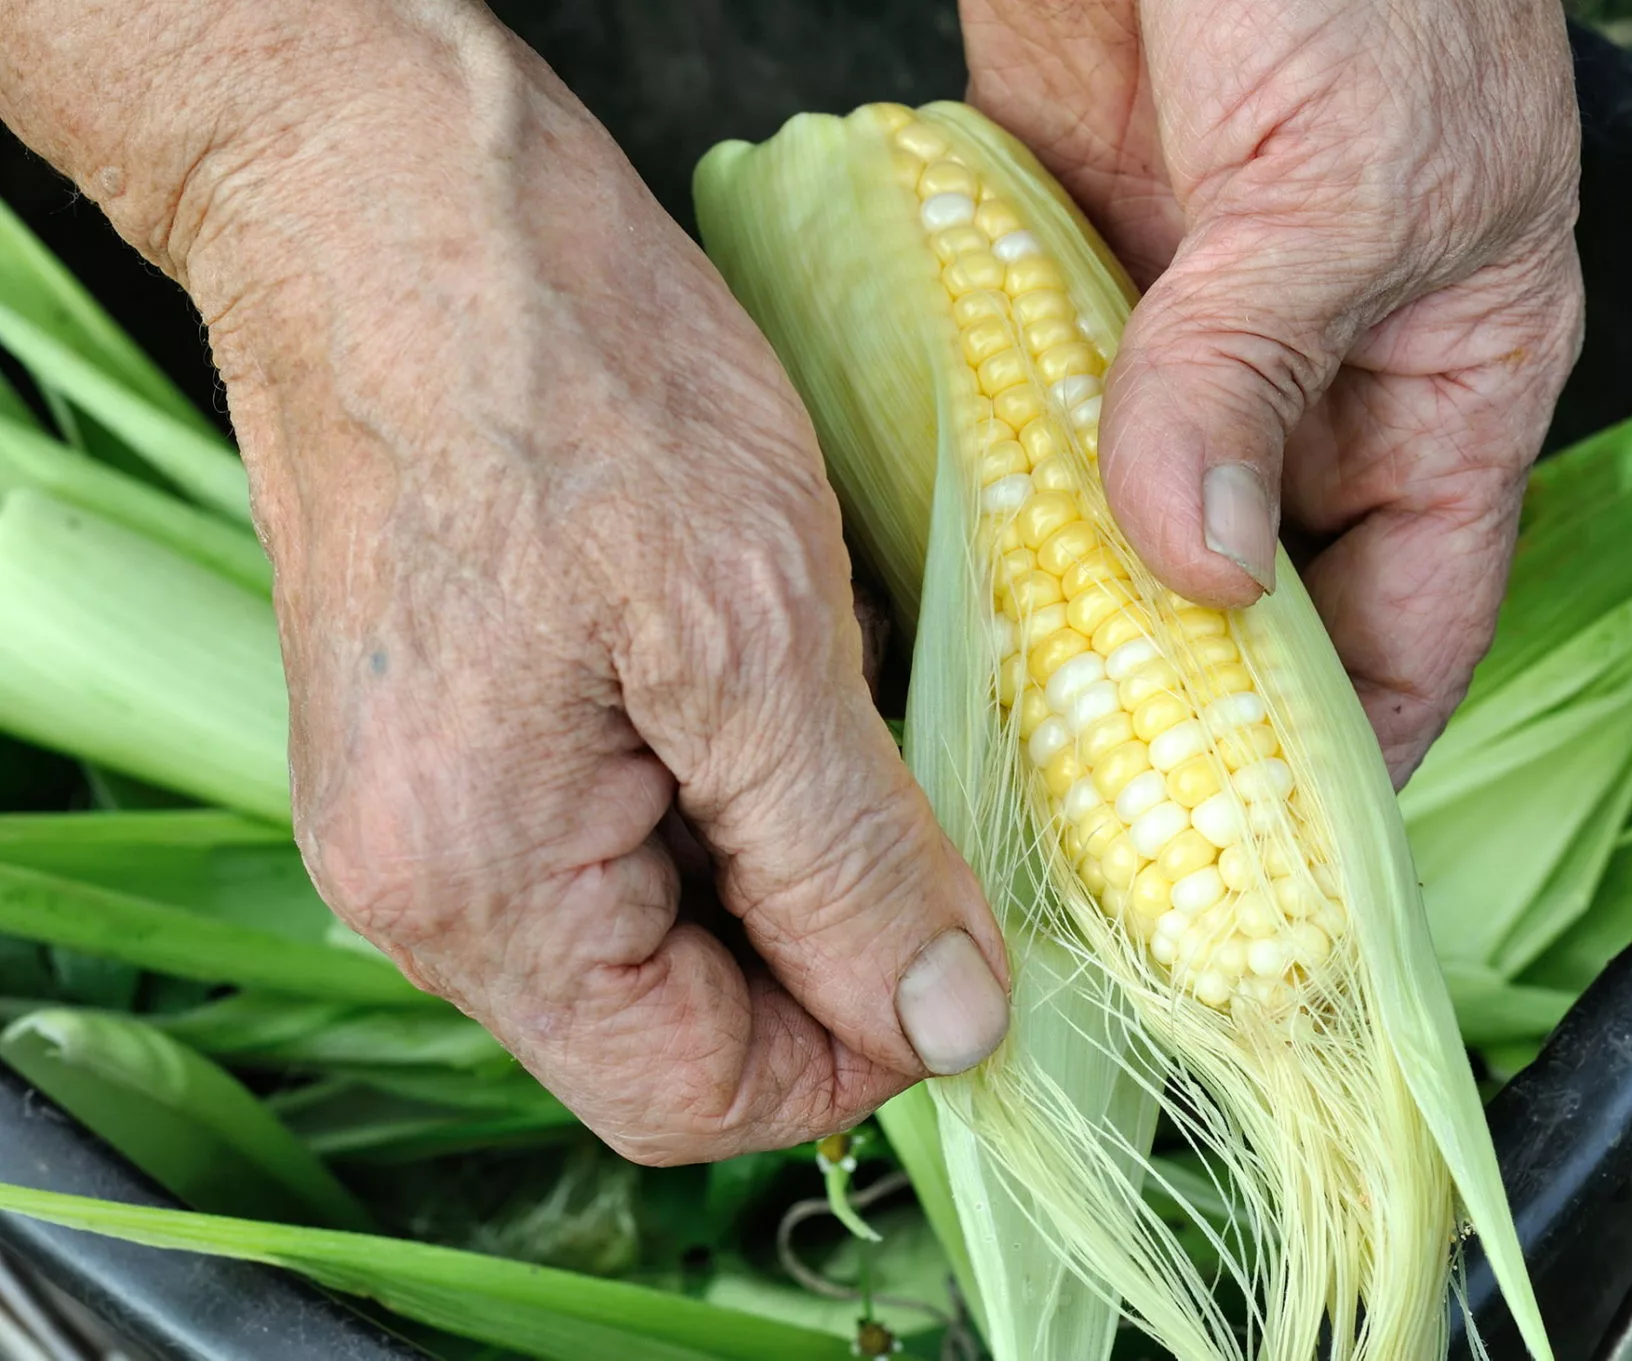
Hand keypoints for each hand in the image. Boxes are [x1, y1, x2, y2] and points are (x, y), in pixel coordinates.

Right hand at [0, 2, 1009, 1162]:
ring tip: (847, 702)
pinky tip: (776, 665)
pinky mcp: (455, 728)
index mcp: (479, 891)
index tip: (967, 971)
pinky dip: (727, 775)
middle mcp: (425, 881)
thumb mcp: (756, 631)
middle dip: (825, 939)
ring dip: (785, 847)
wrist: (392, 195)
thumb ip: (847, 860)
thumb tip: (943, 1023)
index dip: (851, 1061)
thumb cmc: (562, 376)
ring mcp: (429, 803)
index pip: (690, 1096)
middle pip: (670, 1021)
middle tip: (931, 808)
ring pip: (659, 919)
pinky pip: (620, 822)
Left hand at [963, 0, 1584, 780]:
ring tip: (977, 729)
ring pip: (1128, 526)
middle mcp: (1314, 386)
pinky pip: (1028, 418)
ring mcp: (1181, 338)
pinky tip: (924, 568)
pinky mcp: (1068, 275)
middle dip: (1172, 711)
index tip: (1245, 866)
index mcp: (1445, 390)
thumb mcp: (1351, 186)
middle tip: (1068, 824)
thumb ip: (1256, 371)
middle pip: (1251, 602)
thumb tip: (1189, 558)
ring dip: (1064, 614)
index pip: (1410, 626)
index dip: (1339, 751)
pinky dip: (987, 490)